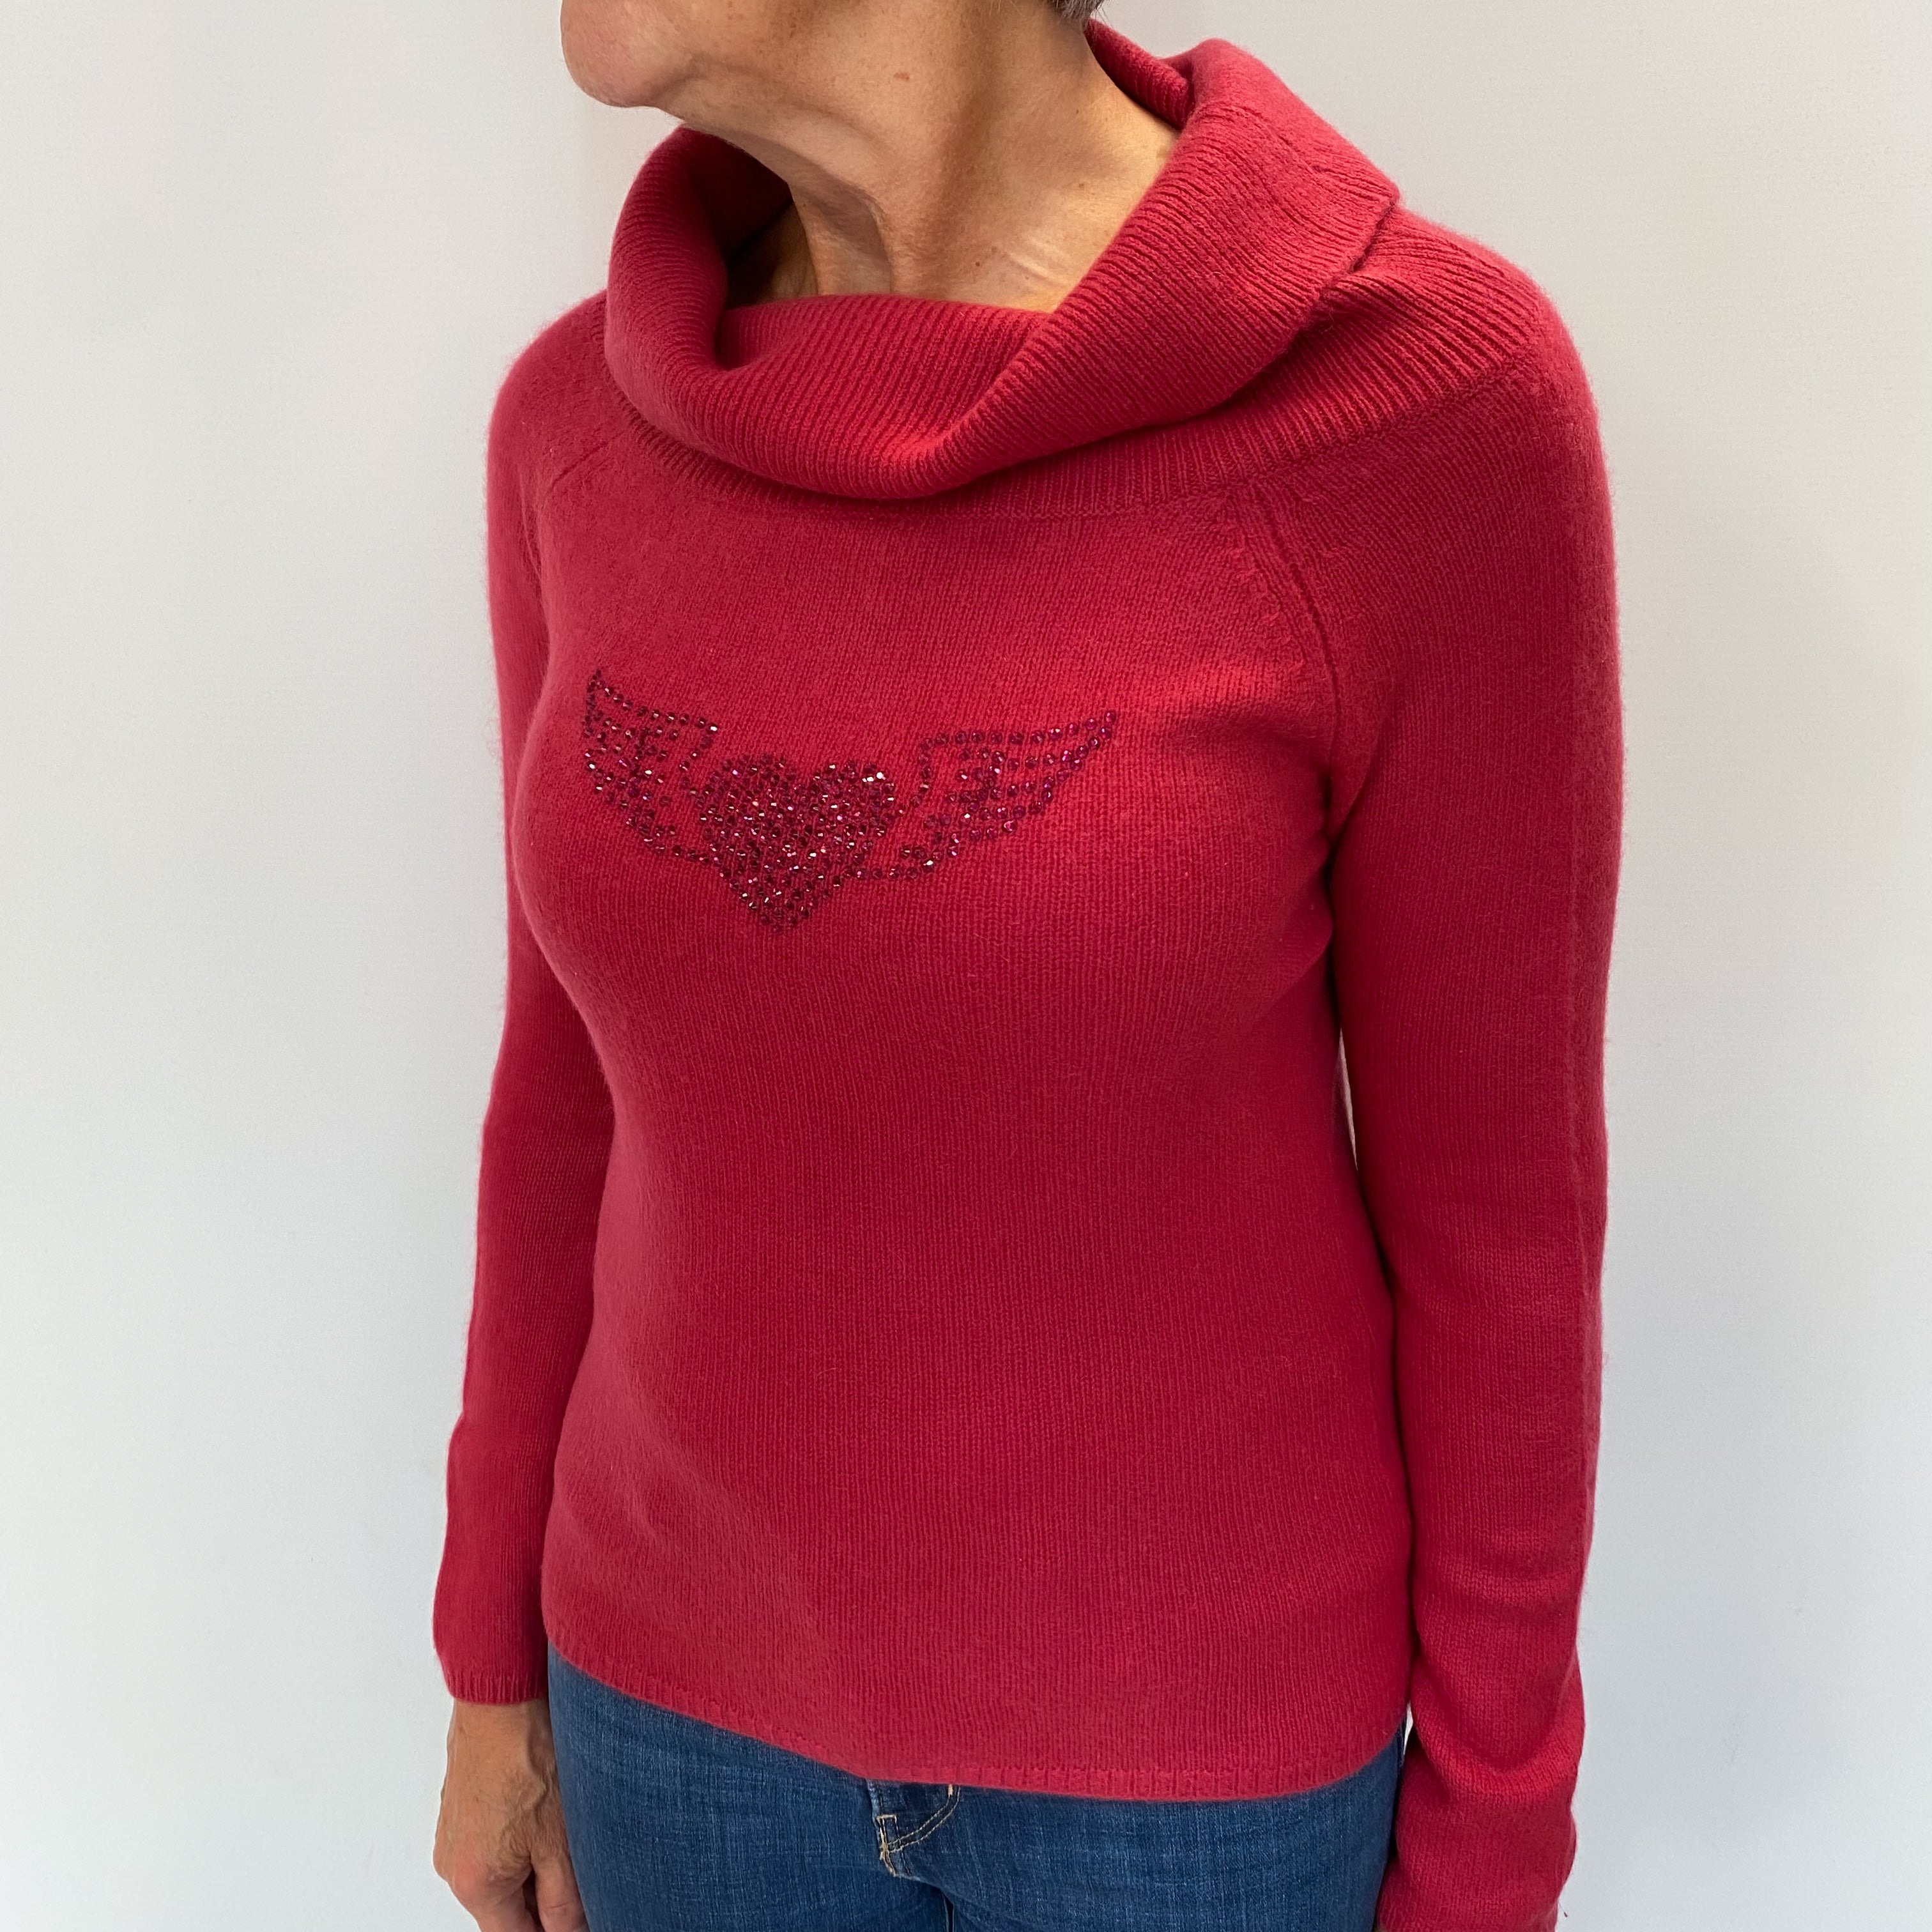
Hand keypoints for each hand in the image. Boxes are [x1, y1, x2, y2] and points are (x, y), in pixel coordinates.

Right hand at [434, 1697, 586, 1930]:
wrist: (502, 1692)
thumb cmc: (527, 1753)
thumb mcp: (561, 1841)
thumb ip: (565, 1900)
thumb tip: (571, 1928)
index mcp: (475, 1883)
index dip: (554, 1929)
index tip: (579, 1913)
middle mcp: (453, 1863)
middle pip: (507, 1905)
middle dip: (545, 1894)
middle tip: (579, 1861)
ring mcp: (453, 1829)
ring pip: (502, 1868)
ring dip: (534, 1859)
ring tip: (563, 1822)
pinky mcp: (461, 1801)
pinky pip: (492, 1836)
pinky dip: (520, 1831)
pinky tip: (547, 1800)